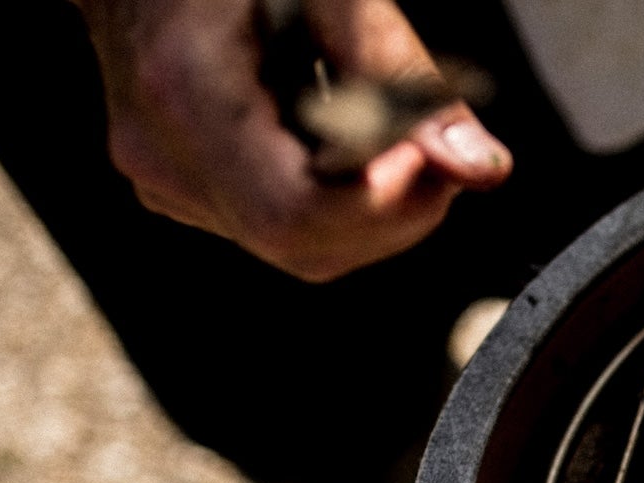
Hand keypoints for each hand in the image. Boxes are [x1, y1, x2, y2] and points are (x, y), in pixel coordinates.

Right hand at [76, 0, 511, 281]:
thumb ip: (402, 71)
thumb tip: (478, 165)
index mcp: (185, 95)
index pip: (296, 216)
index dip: (383, 205)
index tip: (432, 157)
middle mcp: (165, 155)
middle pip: (308, 246)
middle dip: (395, 212)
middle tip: (436, 145)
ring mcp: (169, 181)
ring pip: (304, 249)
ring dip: (374, 206)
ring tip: (393, 131)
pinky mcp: (186, 189)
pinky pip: (285, 227)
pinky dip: (341, 198)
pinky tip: (346, 136)